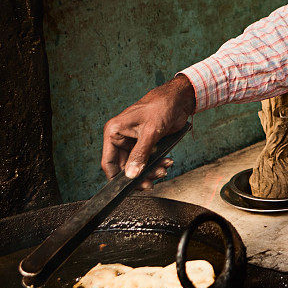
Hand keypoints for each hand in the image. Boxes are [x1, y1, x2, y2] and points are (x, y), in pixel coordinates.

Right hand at [101, 74, 195, 188]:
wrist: (179, 98)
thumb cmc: (161, 106)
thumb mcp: (150, 132)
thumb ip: (140, 154)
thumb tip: (131, 175)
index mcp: (114, 132)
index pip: (108, 162)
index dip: (117, 178)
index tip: (129, 188)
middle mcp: (121, 138)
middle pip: (125, 167)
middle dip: (139, 175)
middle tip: (152, 181)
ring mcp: (134, 141)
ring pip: (137, 166)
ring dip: (150, 171)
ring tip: (164, 169)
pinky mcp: (146, 143)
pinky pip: (148, 160)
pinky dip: (157, 164)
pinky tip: (167, 162)